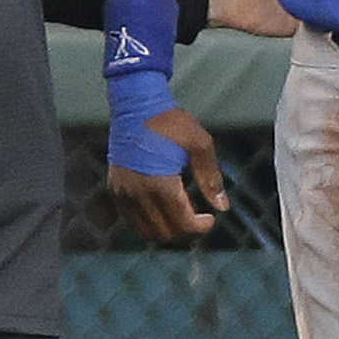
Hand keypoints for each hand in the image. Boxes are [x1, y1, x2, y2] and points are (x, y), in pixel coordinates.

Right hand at [108, 106, 228, 242]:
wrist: (135, 106)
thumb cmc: (171, 122)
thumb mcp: (200, 145)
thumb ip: (211, 178)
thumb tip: (223, 208)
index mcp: (161, 184)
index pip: (182, 223)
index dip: (200, 228)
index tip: (211, 219)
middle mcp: (139, 194)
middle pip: (165, 232)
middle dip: (185, 231)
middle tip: (198, 218)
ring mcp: (124, 193)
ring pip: (146, 231)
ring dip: (167, 230)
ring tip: (181, 216)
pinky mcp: (115, 189)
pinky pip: (132, 220)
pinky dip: (149, 223)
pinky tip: (163, 210)